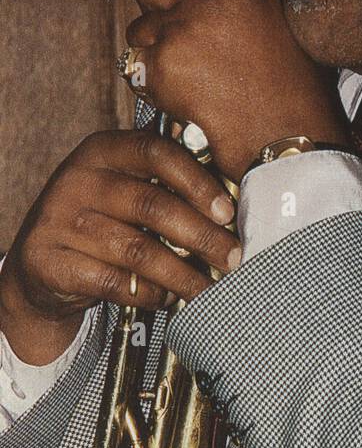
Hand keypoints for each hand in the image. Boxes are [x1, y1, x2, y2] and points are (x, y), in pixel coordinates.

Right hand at [0, 130, 239, 365]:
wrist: (42, 263)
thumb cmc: (104, 220)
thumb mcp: (128, 188)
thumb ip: (168, 186)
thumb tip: (233, 209)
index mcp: (104, 149)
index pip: (156, 152)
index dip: (197, 181)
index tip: (228, 211)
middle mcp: (79, 179)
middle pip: (152, 205)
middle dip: (202, 236)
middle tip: (234, 258)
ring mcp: (59, 220)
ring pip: (137, 250)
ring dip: (182, 273)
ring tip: (208, 287)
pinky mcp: (49, 261)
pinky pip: (113, 282)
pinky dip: (149, 293)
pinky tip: (168, 298)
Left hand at [127, 0, 349, 179]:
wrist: (284, 132)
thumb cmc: (292, 86)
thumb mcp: (276, 19)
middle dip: (153, 5)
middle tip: (170, 28)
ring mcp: (180, 31)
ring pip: (138, 28)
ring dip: (152, 46)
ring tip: (185, 70)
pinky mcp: (162, 67)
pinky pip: (135, 64)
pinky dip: (151, 80)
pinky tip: (180, 92)